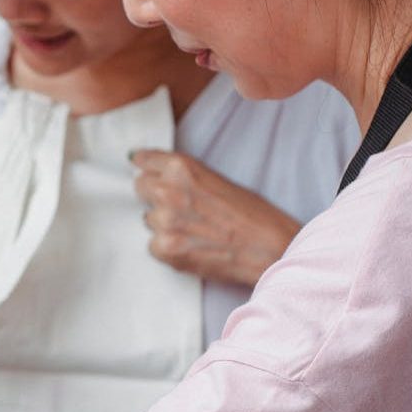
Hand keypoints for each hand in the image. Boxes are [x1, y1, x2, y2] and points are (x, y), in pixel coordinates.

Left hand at [131, 149, 301, 287]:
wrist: (271, 249)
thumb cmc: (253, 214)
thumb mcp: (218, 180)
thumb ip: (185, 176)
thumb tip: (153, 172)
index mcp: (182, 168)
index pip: (143, 161)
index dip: (147, 167)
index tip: (146, 169)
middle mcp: (168, 192)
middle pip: (140, 187)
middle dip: (155, 195)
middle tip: (182, 206)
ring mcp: (165, 222)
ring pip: (148, 219)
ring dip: (164, 223)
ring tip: (195, 230)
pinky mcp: (166, 249)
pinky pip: (153, 245)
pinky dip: (168, 247)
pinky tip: (193, 246)